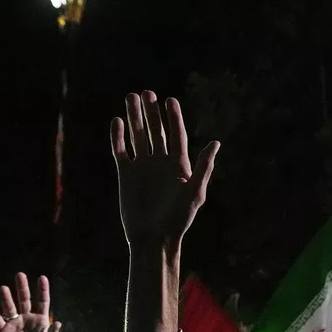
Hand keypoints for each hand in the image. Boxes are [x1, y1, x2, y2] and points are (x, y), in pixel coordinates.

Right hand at [0, 272, 57, 331]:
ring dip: (6, 298)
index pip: (42, 302)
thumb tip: (58, 323)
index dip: (42, 290)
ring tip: (2, 288)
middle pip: (24, 299)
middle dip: (22, 287)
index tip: (42, 277)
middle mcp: (27, 319)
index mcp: (40, 321)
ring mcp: (14, 324)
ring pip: (9, 307)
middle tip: (19, 274)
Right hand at [110, 91, 219, 250]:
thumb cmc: (178, 219)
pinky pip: (121, 151)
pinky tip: (117, 121)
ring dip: (134, 118)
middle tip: (147, 93)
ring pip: (138, 137)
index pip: (176, 135)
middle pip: (156, 131)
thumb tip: (215, 143)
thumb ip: (203, 167)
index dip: (174, 117)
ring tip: (130, 97)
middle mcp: (161, 162)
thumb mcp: (194, 192)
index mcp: (179, 165)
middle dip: (152, 112)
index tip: (170, 100)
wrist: (153, 238)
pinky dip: (118, 137)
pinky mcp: (126, 175)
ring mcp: (143, 167)